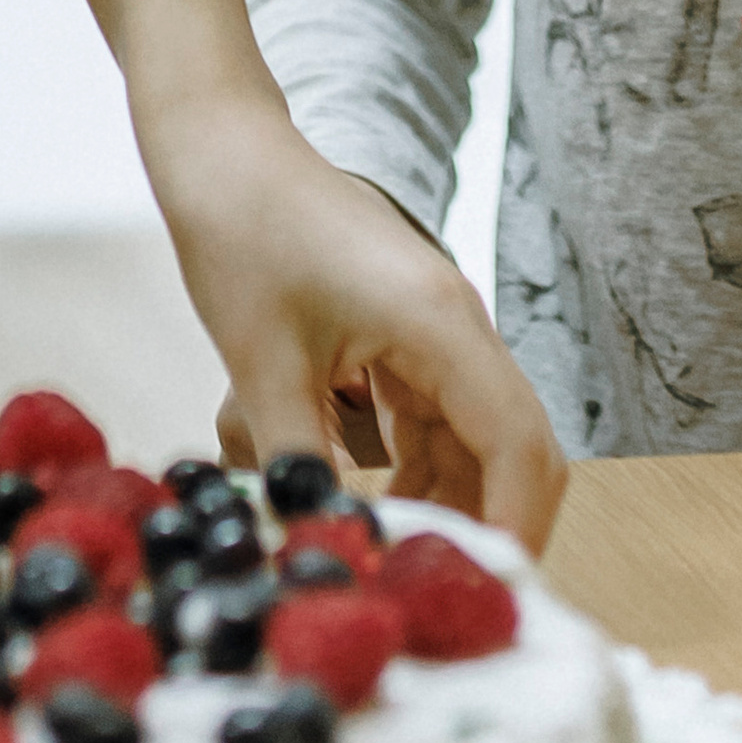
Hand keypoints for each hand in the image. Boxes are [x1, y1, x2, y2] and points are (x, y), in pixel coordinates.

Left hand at [138, 90, 564, 550]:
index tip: (488, 595)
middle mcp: (456, 325)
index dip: (515, 527)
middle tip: (438, 593)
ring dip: (441, 496)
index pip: (520, 447)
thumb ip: (299, 467)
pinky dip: (410, 461)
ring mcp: (432, 326)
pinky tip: (363, 497)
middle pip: (512, 446)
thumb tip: (318, 554)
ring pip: (469, 436)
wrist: (221, 147)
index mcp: (442, 325)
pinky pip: (430, 412)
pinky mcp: (402, 328)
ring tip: (389, 554)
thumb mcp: (262, 365)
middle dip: (487, 521)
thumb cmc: (242, 234)